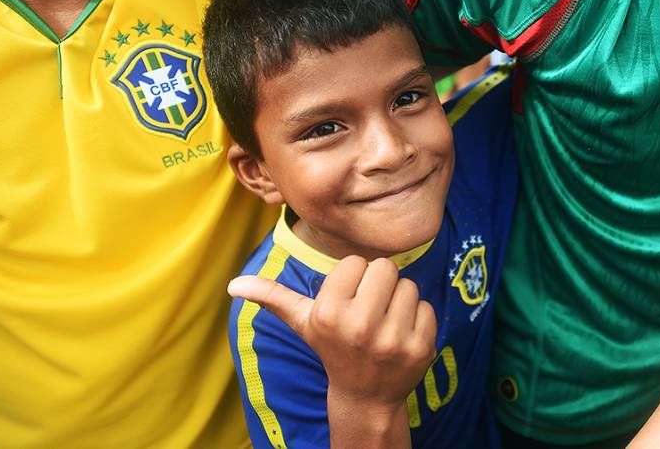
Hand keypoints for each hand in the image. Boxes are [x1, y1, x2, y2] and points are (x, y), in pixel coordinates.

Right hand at [228, 256, 436, 446]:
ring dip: (399, 300)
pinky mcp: (420, 348)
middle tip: (370, 308)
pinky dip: (418, 318)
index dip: (354, 278)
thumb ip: (272, 297)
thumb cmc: (333, 348)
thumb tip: (232, 284)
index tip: (348, 300)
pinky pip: (427, 307)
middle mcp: (359, 326)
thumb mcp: (303, 322)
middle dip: (379, 284)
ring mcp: (393, 339)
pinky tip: (402, 335)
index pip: (356, 262)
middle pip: (385, 268)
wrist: (364, 397)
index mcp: (329, 313)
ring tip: (384, 322)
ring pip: (408, 285)